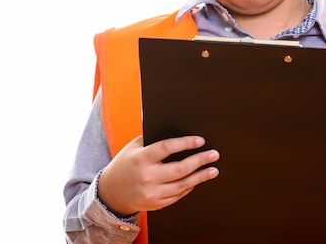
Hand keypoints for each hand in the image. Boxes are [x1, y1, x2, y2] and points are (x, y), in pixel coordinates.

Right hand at [97, 135, 219, 216]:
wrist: (111, 193)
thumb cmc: (124, 164)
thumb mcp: (132, 147)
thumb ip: (150, 136)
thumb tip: (166, 121)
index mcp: (141, 159)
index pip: (167, 148)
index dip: (186, 143)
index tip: (200, 140)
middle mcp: (147, 177)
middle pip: (180, 169)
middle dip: (200, 161)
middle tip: (213, 154)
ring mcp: (152, 193)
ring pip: (183, 185)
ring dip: (200, 177)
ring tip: (213, 169)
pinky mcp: (156, 204)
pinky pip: (178, 195)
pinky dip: (189, 187)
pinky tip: (197, 180)